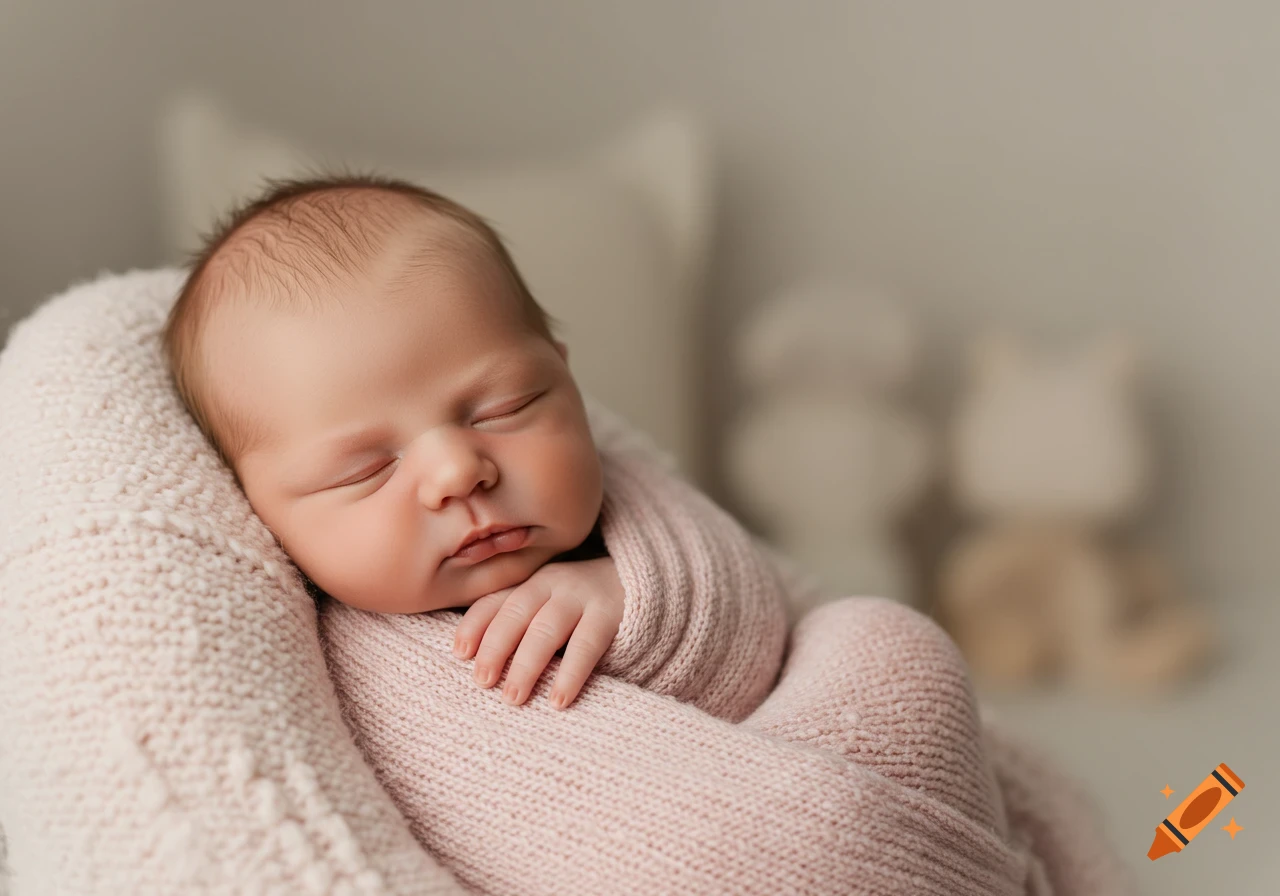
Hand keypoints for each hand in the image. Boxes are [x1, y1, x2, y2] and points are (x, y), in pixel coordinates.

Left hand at [452, 557, 624, 708]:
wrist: (641, 584)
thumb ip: (521, 624)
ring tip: (513, 697)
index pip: (495, 600)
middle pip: (517, 611)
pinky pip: (587, 645)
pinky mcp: (610, 613)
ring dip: (527, 664)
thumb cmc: (582, 608)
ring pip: (547, 628)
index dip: (474, 625)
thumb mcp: (548, 607)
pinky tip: (558, 699)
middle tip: (482, 681)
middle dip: (496, 646)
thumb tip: (476, 664)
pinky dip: (570, 673)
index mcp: (531, 582)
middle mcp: (552, 584)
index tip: (459, 654)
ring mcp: (582, 596)